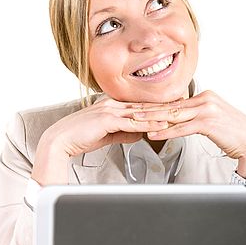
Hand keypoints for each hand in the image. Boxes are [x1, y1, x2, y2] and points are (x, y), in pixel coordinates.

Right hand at [31, 96, 171, 184]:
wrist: (59, 141)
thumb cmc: (79, 137)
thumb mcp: (107, 135)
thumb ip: (123, 132)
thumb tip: (139, 134)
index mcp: (111, 105)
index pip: (140, 105)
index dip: (159, 107)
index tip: (176, 108)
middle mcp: (112, 104)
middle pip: (145, 106)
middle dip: (166, 108)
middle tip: (186, 108)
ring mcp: (109, 110)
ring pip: (142, 113)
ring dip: (162, 115)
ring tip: (180, 116)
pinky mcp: (107, 120)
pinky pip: (132, 123)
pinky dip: (148, 125)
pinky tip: (161, 127)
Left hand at [130, 90, 245, 176]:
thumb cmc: (235, 134)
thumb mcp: (214, 120)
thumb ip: (197, 116)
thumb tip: (179, 120)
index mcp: (205, 96)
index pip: (175, 102)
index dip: (155, 106)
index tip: (139, 108)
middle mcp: (205, 100)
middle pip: (171, 106)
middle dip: (148, 109)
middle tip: (129, 110)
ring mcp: (207, 110)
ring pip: (173, 115)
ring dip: (152, 119)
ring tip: (135, 120)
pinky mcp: (208, 123)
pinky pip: (182, 128)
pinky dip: (166, 132)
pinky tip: (154, 134)